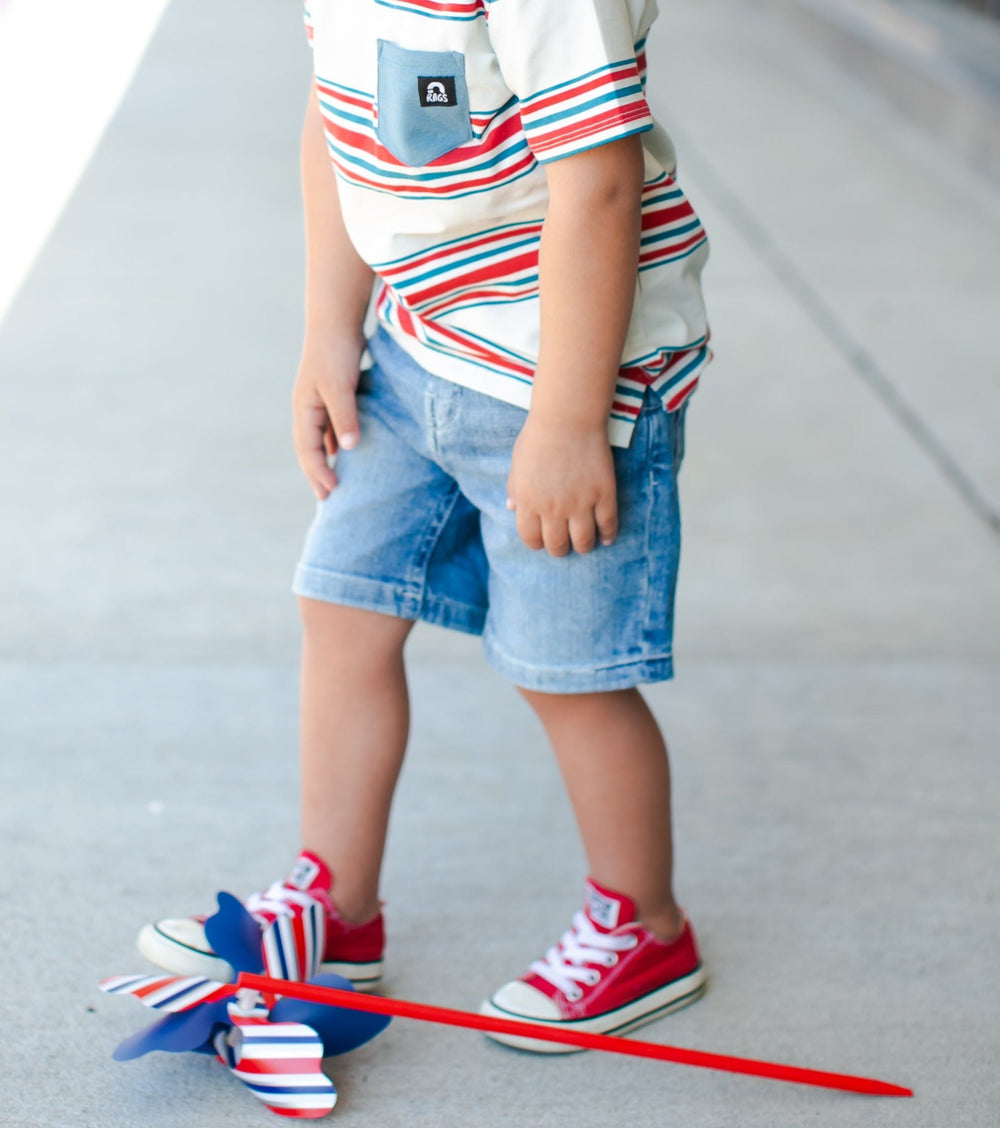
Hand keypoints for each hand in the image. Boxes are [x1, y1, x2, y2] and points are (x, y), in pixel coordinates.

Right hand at [291, 334, 364, 499]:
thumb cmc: (336, 352)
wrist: (336, 321)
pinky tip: (347, 451)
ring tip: (336, 481)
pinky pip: (330, 427)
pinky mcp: (332, 394)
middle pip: (309, 449)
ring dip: (326, 460)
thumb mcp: (340, 387)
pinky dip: (336, 443)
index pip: (308, 450)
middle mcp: (307, 409)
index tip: (331, 493)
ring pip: (319, 439)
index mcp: (304, 409)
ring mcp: (318, 402)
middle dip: (317, 474)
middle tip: (328, 499)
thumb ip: (344, 416)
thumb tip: (348, 449)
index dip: (318, 473)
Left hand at [507, 412, 618, 555]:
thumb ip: (515, 488)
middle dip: (559, 549)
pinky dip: (608, 535)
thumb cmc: (539, 436)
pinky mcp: (603, 494)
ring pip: (583, 542)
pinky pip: (607, 524)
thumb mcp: (518, 462)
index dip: (536, 543)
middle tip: (564, 544)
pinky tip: (606, 538)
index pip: (531, 538)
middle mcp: (553, 508)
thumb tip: (511, 507)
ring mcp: (580, 503)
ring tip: (585, 543)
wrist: (568, 417)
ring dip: (583, 547)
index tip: (543, 540)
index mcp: (529, 502)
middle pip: (557, 545)